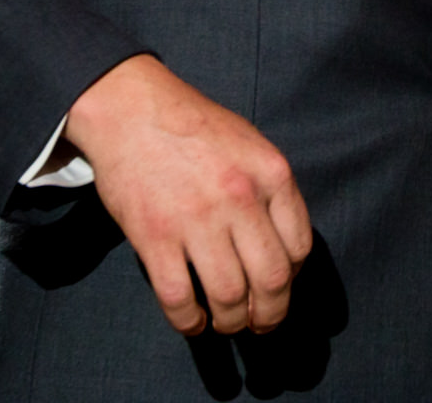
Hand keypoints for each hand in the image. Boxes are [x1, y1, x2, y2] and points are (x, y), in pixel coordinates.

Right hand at [65, 54, 311, 335]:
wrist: (132, 109)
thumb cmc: (195, 127)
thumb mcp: (251, 144)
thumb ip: (271, 190)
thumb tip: (284, 248)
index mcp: (271, 174)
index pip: (299, 247)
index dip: (292, 278)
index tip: (279, 287)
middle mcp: (240, 198)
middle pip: (271, 280)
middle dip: (270, 314)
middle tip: (261, 323)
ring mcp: (197, 219)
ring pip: (229, 297)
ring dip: (231, 322)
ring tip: (225, 323)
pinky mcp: (155, 237)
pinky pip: (179, 298)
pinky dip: (189, 321)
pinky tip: (192, 321)